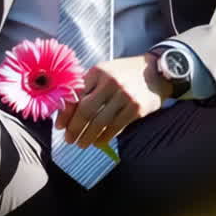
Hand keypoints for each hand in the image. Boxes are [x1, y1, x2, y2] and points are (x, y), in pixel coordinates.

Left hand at [56, 53, 171, 148]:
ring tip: (82, 144)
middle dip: (75, 128)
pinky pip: (116, 127)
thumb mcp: (104, 72)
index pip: (76, 95)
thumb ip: (87, 87)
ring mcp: (124, 96)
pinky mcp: (136, 108)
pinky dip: (105, 137)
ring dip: (88, 136)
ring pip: (100, 122)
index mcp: (98, 72)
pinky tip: (98, 142)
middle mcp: (110, 82)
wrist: (156, 72)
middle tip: (68, 140)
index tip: (59, 127)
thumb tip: (66, 111)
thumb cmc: (123, 74)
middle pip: (86, 110)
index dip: (65, 114)